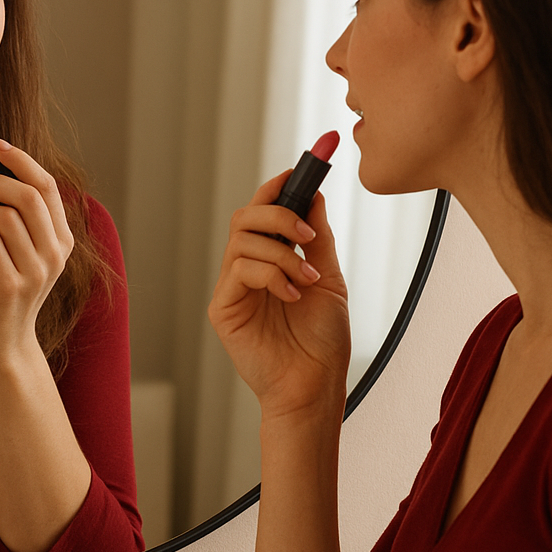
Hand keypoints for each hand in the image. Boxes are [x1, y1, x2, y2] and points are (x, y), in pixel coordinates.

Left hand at [0, 139, 73, 361]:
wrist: (2, 341)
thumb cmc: (1, 286)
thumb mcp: (9, 245)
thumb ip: (3, 209)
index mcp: (61, 239)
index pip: (46, 186)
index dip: (19, 159)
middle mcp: (55, 253)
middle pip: (26, 195)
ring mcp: (35, 271)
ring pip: (0, 216)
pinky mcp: (10, 285)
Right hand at [207, 170, 349, 422]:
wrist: (315, 385)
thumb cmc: (322, 341)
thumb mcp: (328, 278)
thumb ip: (318, 238)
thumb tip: (313, 194)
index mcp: (272, 259)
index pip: (265, 210)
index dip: (279, 185)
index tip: (305, 166)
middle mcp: (248, 269)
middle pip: (245, 216)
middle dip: (279, 214)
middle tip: (307, 234)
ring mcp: (233, 288)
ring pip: (243, 239)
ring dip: (282, 251)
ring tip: (306, 276)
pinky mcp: (223, 307)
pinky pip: (239, 270)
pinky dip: (271, 274)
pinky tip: (292, 294)